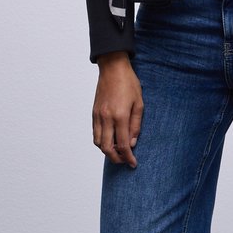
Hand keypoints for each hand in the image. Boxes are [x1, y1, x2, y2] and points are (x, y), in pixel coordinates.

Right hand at [92, 52, 143, 167]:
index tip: (133, 163)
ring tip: (117, 153)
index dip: (128, 157)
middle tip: (125, 161)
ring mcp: (98, 116)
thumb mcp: (139, 104)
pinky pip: (95, 133)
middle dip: (116, 159)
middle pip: (107, 148)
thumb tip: (132, 143)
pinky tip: (109, 141)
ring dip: (107, 152)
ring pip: (98, 142)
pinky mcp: (94, 113)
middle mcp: (106, 118)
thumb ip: (136, 125)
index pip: (122, 145)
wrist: (112, 68)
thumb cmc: (129, 83)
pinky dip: (101, 141)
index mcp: (120, 116)